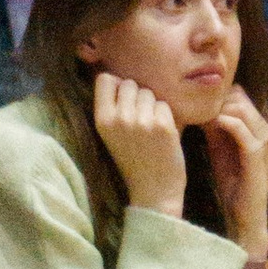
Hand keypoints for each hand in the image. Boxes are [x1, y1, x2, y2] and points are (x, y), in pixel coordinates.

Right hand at [94, 73, 186, 212]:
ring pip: (149, 92)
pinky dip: (166, 116)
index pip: (105, 79)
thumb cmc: (133, 160)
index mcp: (102, 120)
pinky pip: (164, 105)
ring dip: (152, 106)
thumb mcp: (112, 134)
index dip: (117, 85)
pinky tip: (162, 134)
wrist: (153, 191)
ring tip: (150, 129)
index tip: (123, 100)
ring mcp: (141, 121)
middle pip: (130, 83)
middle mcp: (119, 118)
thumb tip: (120, 77)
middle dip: (137, 96)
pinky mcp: (163, 125)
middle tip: (139, 120)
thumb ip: (114, 107)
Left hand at [206, 83, 267, 256]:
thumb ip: (214, 126)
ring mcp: (262, 140)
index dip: (216, 95)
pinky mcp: (257, 154)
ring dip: (217, 109)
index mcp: (255, 125)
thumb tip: (197, 106)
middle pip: (239, 96)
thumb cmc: (232, 181)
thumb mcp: (220, 147)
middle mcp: (263, 128)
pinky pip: (241, 129)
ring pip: (240, 108)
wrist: (245, 212)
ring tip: (198, 115)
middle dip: (215, 99)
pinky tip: (209, 125)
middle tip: (192, 107)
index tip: (193, 102)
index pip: (238, 94)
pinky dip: (224, 123)